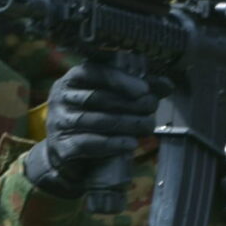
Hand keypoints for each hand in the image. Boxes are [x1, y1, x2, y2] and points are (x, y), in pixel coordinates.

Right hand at [23, 59, 155, 200]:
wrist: (66, 154)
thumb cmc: (93, 117)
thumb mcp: (111, 98)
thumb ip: (136, 89)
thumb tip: (167, 85)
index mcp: (73, 79)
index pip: (94, 71)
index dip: (120, 79)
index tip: (145, 88)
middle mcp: (61, 97)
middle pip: (98, 97)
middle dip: (129, 103)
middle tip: (153, 108)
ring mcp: (58, 121)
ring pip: (96, 120)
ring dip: (126, 124)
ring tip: (148, 126)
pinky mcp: (62, 145)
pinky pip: (88, 143)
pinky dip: (112, 144)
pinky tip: (130, 144)